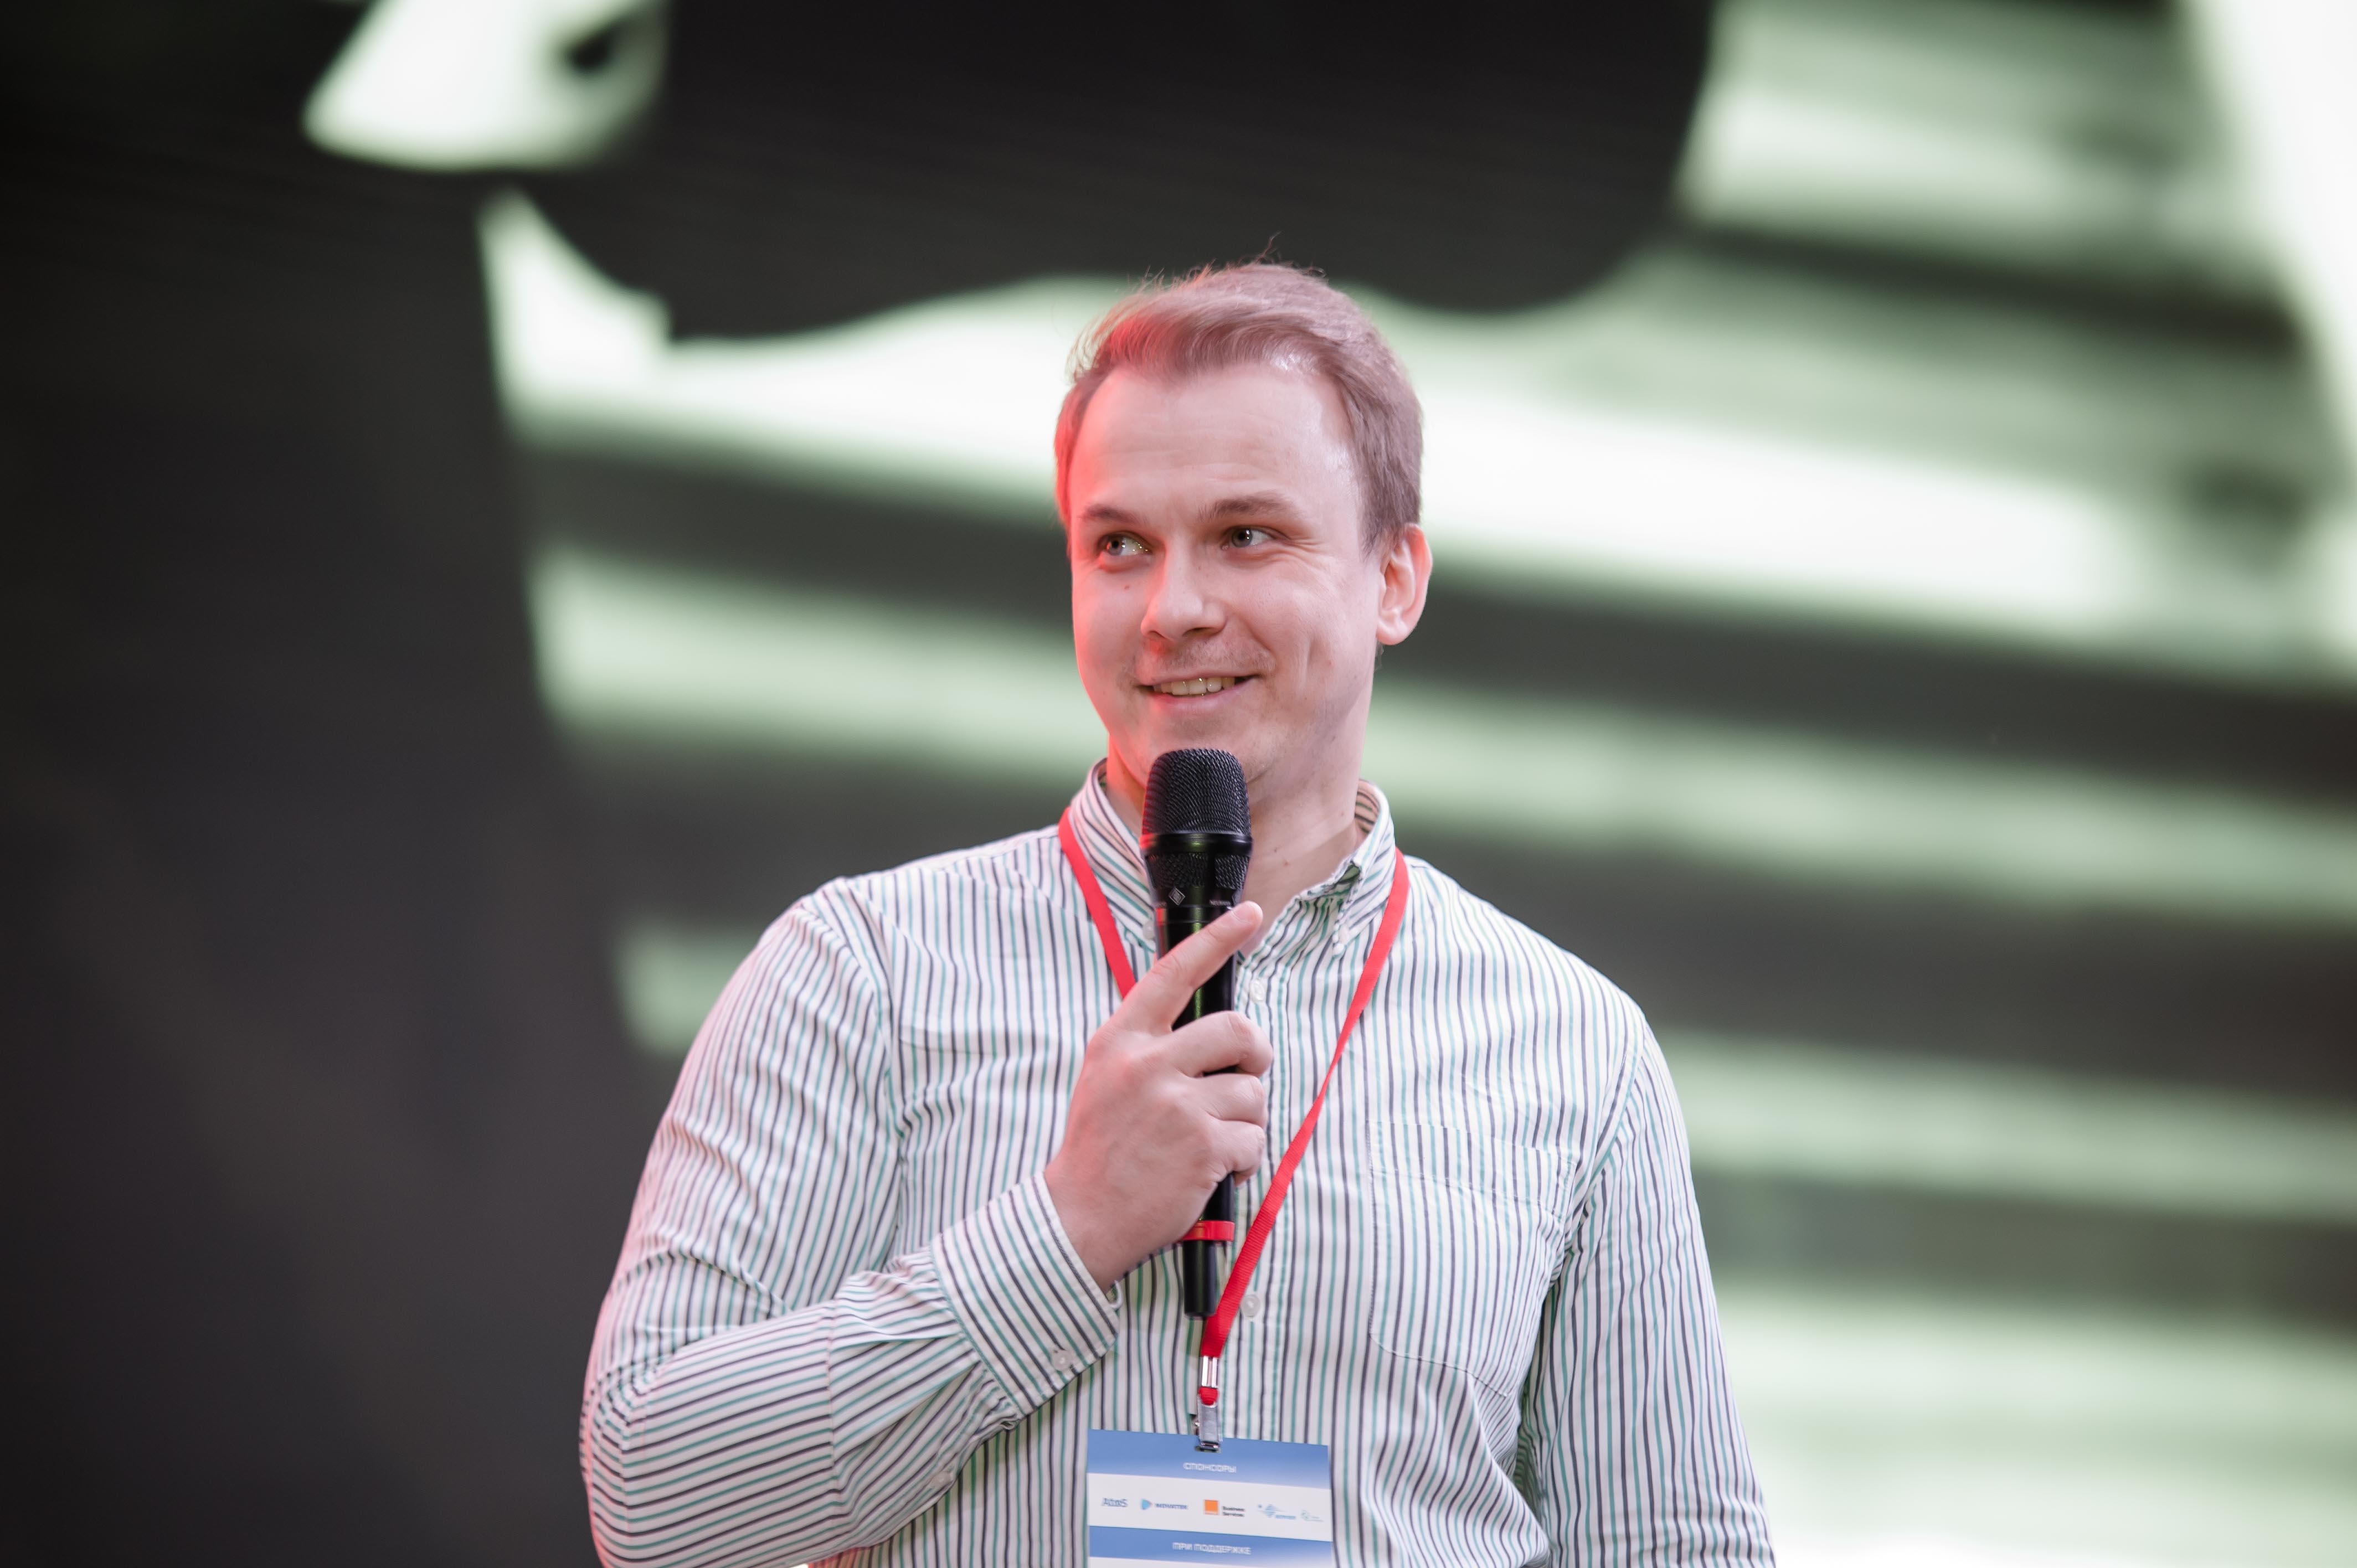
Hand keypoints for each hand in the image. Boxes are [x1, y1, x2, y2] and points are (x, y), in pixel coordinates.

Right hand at [1044, 903, 1272, 1290]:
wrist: (1080, 1217)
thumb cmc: (1102, 1149)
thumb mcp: (1107, 1079)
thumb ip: (1151, 1047)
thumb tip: (1215, 1030)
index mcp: (1120, 1040)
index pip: (1174, 974)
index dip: (1218, 940)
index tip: (1250, 916)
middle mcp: (1147, 1064)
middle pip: (1237, 1030)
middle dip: (1255, 1055)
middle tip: (1246, 1076)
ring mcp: (1175, 1104)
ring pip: (1252, 1092)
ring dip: (1245, 1121)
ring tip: (1210, 1142)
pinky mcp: (1202, 1146)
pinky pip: (1254, 1139)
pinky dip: (1243, 1160)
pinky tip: (1211, 1171)